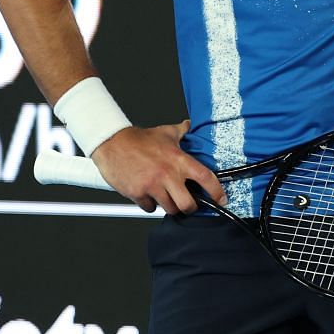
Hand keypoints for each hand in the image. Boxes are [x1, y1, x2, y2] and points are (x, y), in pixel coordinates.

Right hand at [90, 120, 220, 214]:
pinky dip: (150, 205)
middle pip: (188, 204)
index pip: (205, 178)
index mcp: (179, 160)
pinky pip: (149, 208)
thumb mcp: (166, 132)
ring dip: (169, 205)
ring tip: (165, 196)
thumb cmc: (139, 139)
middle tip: (187, 204)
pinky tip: (149, 195)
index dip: (216, 191)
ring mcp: (152, 185)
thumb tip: (190, 125)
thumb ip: (181, 131)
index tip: (221, 199)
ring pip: (169, 208)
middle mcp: (168, 174)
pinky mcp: (137, 193)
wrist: (112, 143)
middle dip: (189, 208)